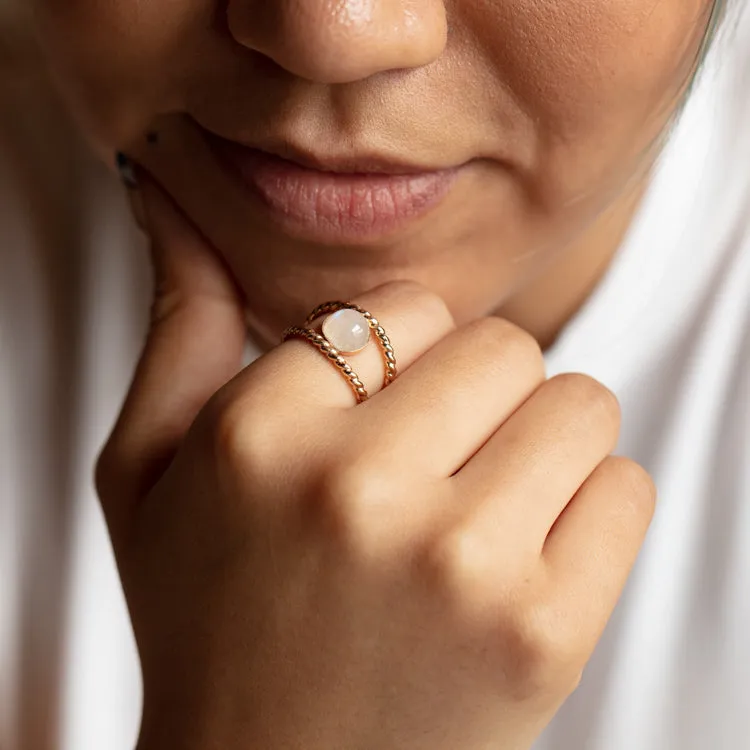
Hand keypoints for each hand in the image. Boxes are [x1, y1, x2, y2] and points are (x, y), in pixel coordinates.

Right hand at [98, 176, 655, 749]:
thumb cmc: (208, 620)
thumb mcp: (145, 474)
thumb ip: (177, 330)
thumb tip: (166, 203)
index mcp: (256, 436)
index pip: (402, 307)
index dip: (402, 356)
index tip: (380, 416)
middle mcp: (357, 489)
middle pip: (504, 344)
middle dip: (479, 393)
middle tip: (436, 464)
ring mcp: (459, 563)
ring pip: (580, 402)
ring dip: (539, 445)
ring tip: (478, 510)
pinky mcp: (545, 631)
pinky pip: (624, 487)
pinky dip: (589, 512)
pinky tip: (518, 562)